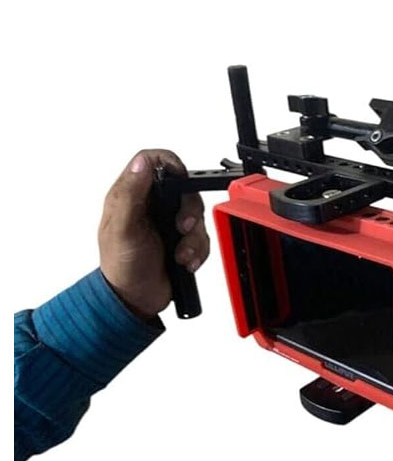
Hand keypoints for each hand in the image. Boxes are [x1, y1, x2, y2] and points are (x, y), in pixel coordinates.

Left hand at [99, 149, 209, 318]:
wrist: (135, 298)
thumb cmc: (121, 266)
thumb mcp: (123, 228)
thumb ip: (131, 194)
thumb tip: (142, 164)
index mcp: (132, 195)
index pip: (153, 161)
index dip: (170, 164)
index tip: (180, 182)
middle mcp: (152, 205)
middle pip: (184, 189)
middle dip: (189, 211)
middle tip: (181, 227)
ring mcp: (169, 222)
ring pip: (197, 215)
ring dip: (194, 237)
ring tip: (181, 254)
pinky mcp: (183, 239)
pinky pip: (204, 237)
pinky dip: (198, 251)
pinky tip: (185, 261)